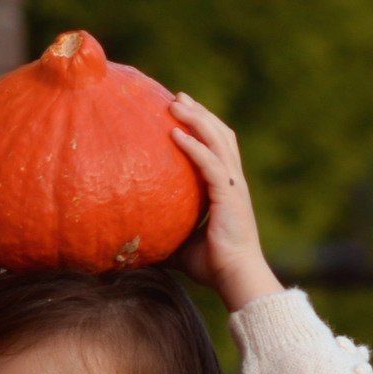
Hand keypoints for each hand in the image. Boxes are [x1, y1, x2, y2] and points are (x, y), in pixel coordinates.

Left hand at [170, 96, 282, 312]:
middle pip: (218, 134)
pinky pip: (208, 163)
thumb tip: (136, 242)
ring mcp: (233, 184)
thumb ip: (166, 235)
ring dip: (195, 119)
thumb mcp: (182, 246)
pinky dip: (192, 146)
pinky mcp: (229, 193)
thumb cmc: (214, 266)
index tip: (182, 112)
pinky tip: (174, 134)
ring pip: (216, 140)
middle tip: (177, 96)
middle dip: (199, 113)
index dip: (202, 127)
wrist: (236, 276)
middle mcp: (233, 180)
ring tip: (175, 103)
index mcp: (227, 187)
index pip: (217, 147)